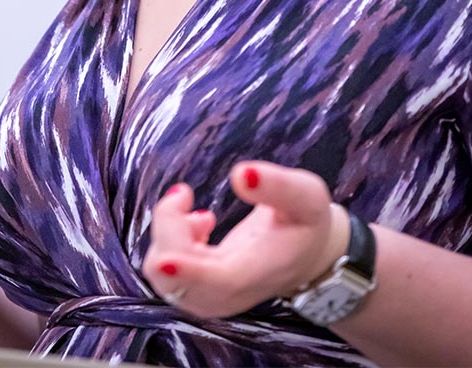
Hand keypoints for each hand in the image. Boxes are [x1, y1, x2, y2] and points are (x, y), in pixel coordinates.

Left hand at [143, 161, 349, 318]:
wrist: (308, 253)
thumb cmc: (306, 221)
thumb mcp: (305, 195)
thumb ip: (277, 184)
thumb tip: (241, 174)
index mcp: (255, 273)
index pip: (215, 282)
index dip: (186, 271)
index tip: (165, 259)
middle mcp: (228, 294)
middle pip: (174, 278)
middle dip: (168, 230)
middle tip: (185, 193)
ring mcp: (210, 296)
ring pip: (163, 275)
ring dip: (167, 233)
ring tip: (199, 211)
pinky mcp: (199, 288)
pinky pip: (166, 271)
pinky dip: (169, 241)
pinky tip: (198, 223)